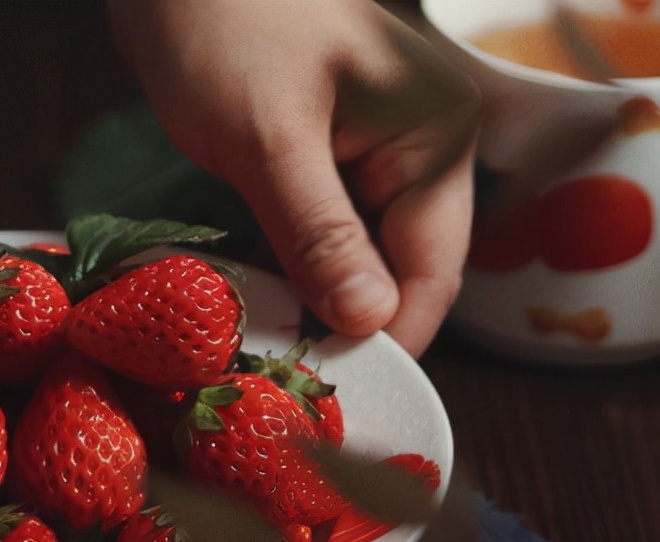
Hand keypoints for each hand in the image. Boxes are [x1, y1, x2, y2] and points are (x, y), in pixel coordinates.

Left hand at [108, 0, 480, 355]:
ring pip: (359, 252)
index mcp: (435, 136)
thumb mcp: (270, 140)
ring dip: (318, 296)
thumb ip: (321, 234)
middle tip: (294, 376)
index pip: (433, 269)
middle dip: (351, 321)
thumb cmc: (224, 26)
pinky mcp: (328, 153)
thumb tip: (371, 322)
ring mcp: (375, 148)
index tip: (340, 388)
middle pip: (401, 265)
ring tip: (272, 343)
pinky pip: (325, 226)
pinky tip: (263, 292)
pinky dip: (295, 261)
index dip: (391, 336)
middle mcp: (420, 146)